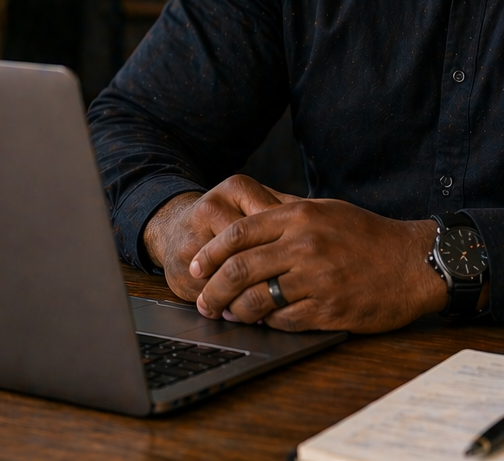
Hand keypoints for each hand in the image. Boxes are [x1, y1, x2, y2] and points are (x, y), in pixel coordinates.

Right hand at [142, 175, 300, 301]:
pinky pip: (214, 295)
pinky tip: (248, 313)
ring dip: (252, 293)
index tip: (312, 264)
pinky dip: (232, 306)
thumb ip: (286, 209)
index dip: (292, 244)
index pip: (273, 218)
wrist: (174, 228)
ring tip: (275, 306)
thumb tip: (329, 223)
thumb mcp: (255, 204)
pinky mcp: (181, 271)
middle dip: (272, 271)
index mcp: (236, 189)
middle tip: (298, 289)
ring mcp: (193, 240)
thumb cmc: (228, 218)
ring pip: (232, 274)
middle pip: (252, 247)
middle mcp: (212, 208)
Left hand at [190, 198, 447, 333]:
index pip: (238, 234)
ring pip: (256, 299)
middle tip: (203, 302)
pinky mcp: (329, 309)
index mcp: (299, 218)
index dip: (209, 253)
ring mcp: (316, 279)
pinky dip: (267, 323)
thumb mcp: (326, 210)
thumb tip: (246, 219)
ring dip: (235, 312)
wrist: (414, 264)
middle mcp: (304, 245)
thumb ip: (286, 213)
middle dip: (211, 289)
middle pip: (238, 269)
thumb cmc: (369, 236)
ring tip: (228, 316)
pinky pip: (283, 320)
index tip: (195, 268)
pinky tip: (263, 322)